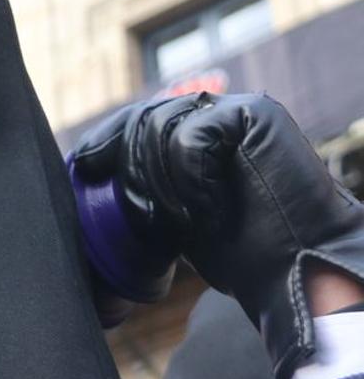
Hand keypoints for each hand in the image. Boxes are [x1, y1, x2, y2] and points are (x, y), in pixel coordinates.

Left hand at [72, 93, 363, 378]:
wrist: (295, 271)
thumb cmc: (240, 248)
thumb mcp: (177, 205)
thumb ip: (150, 175)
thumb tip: (86, 161)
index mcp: (200, 127)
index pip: (137, 117)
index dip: (106, 139)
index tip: (83, 163)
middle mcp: (217, 110)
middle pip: (143, 119)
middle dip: (133, 167)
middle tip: (149, 215)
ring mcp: (237, 107)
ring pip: (162, 126)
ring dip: (165, 180)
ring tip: (187, 218)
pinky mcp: (254, 114)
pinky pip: (192, 137)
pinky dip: (192, 178)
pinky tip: (208, 209)